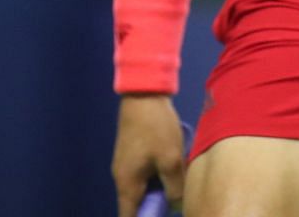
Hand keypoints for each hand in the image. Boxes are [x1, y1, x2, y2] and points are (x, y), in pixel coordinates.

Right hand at [112, 94, 185, 215]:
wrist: (144, 94)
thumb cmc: (156, 128)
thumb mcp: (171, 160)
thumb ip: (175, 188)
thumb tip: (177, 206)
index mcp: (127, 183)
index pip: (129, 216)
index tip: (160, 215)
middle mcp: (121, 177)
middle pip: (136, 204)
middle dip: (156, 205)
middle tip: (175, 198)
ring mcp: (125, 164)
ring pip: (142, 188)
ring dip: (158, 189)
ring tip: (176, 181)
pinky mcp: (132, 154)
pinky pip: (144, 174)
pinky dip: (157, 176)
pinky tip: (172, 166)